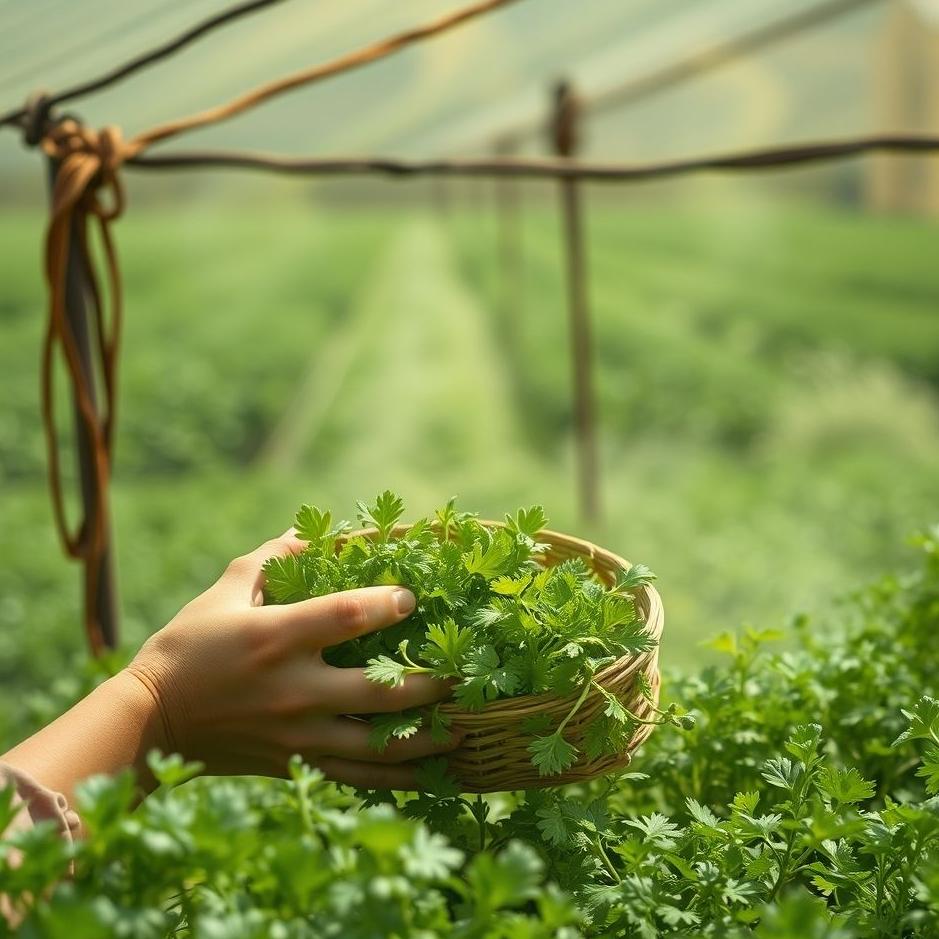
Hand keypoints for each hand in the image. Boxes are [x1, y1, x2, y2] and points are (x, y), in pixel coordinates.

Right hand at [126, 530, 458, 788]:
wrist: (150, 721)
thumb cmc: (187, 645)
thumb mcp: (225, 590)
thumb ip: (271, 559)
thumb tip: (308, 532)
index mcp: (277, 637)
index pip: (346, 617)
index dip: (388, 603)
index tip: (414, 597)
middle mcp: (294, 688)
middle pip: (376, 691)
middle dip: (428, 684)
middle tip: (462, 675)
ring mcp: (295, 732)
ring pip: (374, 745)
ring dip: (424, 739)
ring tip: (462, 730)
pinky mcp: (293, 763)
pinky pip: (352, 777)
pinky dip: (392, 779)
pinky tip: (425, 776)